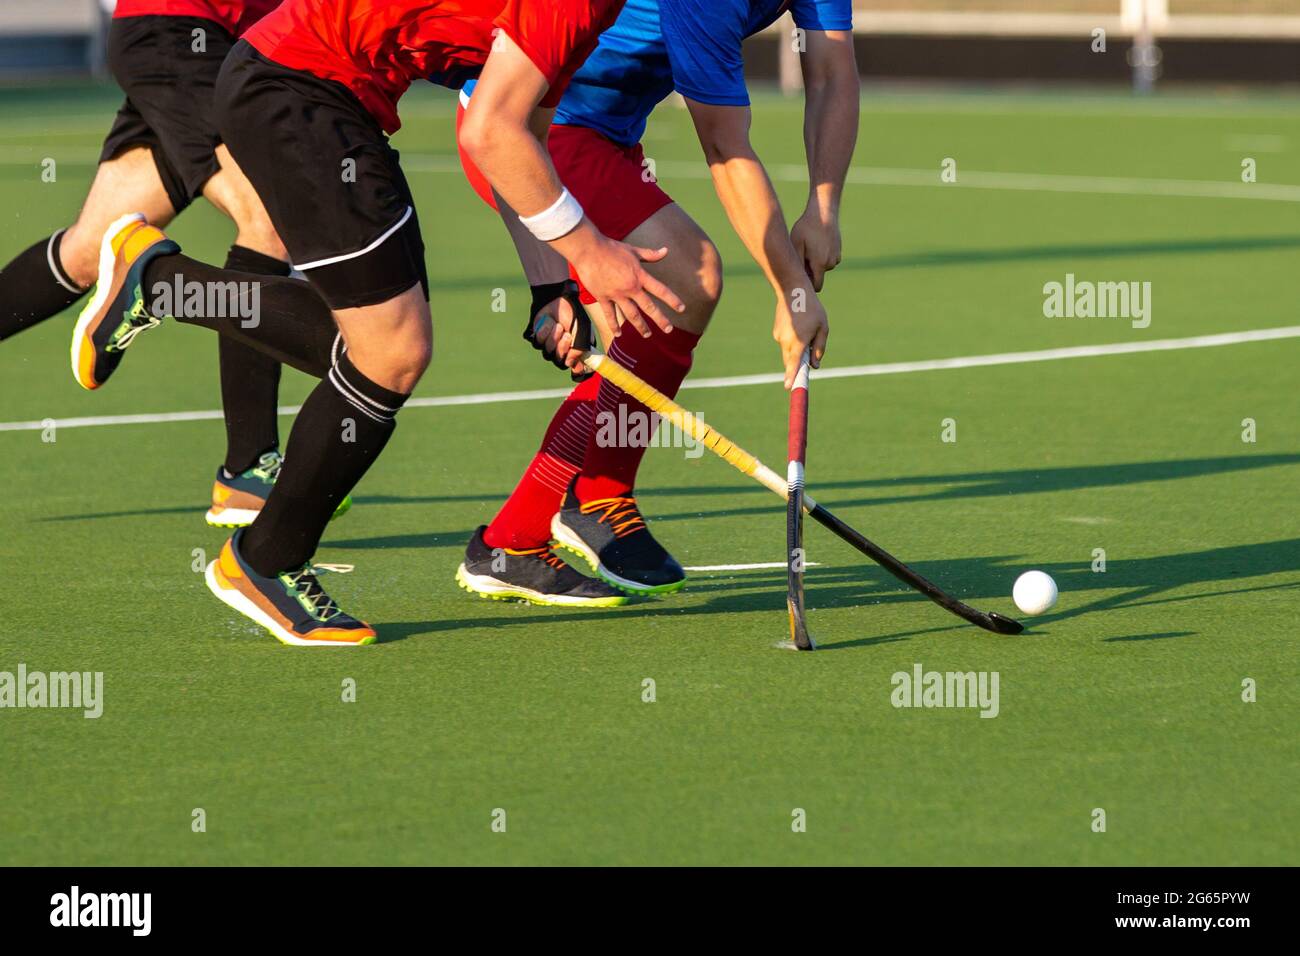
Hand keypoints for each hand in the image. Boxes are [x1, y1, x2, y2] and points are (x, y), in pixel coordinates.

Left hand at [529, 292, 589, 374]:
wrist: (559, 299)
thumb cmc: (574, 315)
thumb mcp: (583, 331)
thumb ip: (580, 349)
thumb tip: (571, 365)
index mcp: (575, 350)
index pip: (574, 368)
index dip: (575, 369)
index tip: (576, 366)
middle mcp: (562, 351)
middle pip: (559, 362)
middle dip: (562, 348)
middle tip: (567, 335)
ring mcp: (550, 345)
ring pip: (548, 353)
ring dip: (554, 338)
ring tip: (559, 325)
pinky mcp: (538, 339)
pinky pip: (539, 343)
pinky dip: (545, 332)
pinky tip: (550, 322)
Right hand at [570, 232, 684, 340]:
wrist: (588, 250)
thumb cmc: (611, 248)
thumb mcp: (633, 250)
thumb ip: (650, 254)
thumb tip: (666, 251)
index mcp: (639, 276)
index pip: (660, 290)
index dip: (672, 300)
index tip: (681, 309)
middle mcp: (630, 288)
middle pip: (648, 307)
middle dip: (660, 319)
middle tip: (668, 329)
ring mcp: (616, 294)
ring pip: (631, 314)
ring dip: (640, 326)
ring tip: (647, 334)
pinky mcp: (602, 297)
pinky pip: (609, 314)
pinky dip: (613, 325)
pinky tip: (618, 335)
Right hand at [773, 283, 828, 388]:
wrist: (793, 290)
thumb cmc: (812, 309)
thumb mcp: (822, 328)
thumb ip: (819, 348)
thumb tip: (815, 366)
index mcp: (799, 341)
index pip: (794, 364)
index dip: (792, 377)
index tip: (788, 388)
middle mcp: (786, 341)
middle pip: (791, 362)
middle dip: (798, 364)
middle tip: (808, 359)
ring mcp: (779, 337)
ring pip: (788, 353)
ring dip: (796, 351)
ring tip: (806, 331)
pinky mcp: (776, 332)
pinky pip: (785, 343)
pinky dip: (791, 342)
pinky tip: (798, 326)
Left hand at [790, 208, 841, 291]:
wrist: (823, 212)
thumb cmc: (806, 228)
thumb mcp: (795, 245)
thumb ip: (796, 264)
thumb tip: (795, 279)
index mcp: (820, 264)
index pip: (816, 286)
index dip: (807, 284)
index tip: (799, 276)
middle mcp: (831, 263)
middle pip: (819, 277)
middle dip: (810, 272)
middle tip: (800, 256)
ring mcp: (837, 257)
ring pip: (823, 268)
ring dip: (816, 263)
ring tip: (808, 247)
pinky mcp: (838, 251)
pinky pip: (828, 259)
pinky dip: (822, 256)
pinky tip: (816, 243)